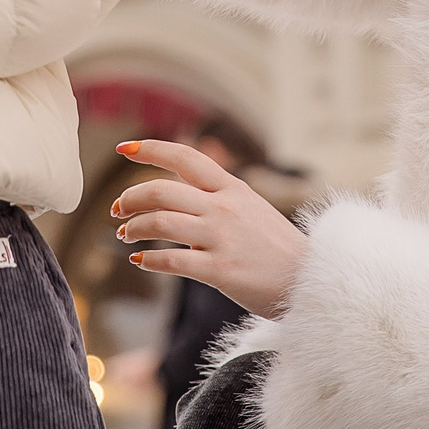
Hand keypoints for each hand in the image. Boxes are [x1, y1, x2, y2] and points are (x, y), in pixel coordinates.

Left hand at [112, 139, 306, 319]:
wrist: (310, 278)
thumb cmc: (276, 246)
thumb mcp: (251, 207)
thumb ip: (218, 196)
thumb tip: (180, 189)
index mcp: (233, 188)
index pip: (186, 157)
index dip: (150, 149)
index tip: (124, 149)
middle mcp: (225, 208)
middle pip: (162, 191)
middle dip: (130, 198)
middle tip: (118, 209)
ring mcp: (222, 238)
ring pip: (160, 223)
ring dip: (133, 228)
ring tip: (125, 235)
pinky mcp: (220, 270)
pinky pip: (171, 261)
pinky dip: (148, 260)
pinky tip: (140, 260)